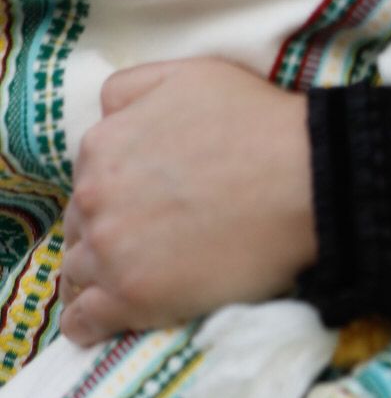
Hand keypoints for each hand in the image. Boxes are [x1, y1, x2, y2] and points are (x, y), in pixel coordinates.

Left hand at [61, 60, 315, 345]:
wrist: (305, 178)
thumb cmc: (256, 121)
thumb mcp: (189, 74)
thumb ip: (131, 88)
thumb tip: (104, 113)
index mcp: (103, 143)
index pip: (88, 172)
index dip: (115, 184)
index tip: (142, 196)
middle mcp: (94, 197)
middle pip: (80, 220)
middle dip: (104, 227)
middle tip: (144, 236)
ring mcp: (110, 251)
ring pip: (78, 269)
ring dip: (96, 273)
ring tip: (127, 277)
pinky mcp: (131, 299)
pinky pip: (82, 321)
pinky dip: (87, 322)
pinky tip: (104, 320)